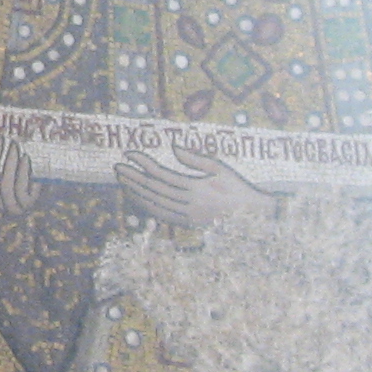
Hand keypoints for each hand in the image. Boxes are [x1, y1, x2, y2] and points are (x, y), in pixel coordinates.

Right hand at [0, 131, 38, 216]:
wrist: (36, 185)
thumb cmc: (11, 174)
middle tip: (0, 139)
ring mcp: (12, 206)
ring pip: (6, 185)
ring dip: (9, 163)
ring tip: (14, 146)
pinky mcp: (28, 204)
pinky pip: (22, 189)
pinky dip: (22, 172)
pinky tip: (25, 158)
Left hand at [117, 143, 279, 226]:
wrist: (253, 216)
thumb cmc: (237, 187)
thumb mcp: (220, 168)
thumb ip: (196, 158)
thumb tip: (174, 147)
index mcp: (197, 188)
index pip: (162, 174)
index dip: (143, 163)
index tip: (129, 153)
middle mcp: (190, 204)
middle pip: (153, 189)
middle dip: (133, 177)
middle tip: (118, 167)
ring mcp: (187, 216)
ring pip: (154, 204)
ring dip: (136, 192)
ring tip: (122, 180)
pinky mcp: (187, 224)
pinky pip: (161, 216)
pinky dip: (146, 207)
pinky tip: (136, 198)